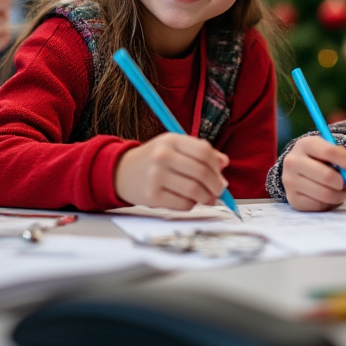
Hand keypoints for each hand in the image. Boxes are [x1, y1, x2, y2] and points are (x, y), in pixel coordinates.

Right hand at [115, 133, 229, 210]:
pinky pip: (183, 204)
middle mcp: (162, 156)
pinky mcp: (152, 196)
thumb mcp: (174, 147)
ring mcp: (156, 176)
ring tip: (208, 198)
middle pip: (201, 172)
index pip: (204, 151)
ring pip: (194, 190)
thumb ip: (199, 152)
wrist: (121, 172)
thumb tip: (224, 162)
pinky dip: (191, 205)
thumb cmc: (153, 159)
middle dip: (216, 184)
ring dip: (207, 197)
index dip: (216, 165)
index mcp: (171, 140)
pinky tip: (189, 201)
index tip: (220, 174)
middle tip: (219, 190)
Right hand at [281, 135, 345, 211]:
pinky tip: (327, 197)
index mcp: (304, 144)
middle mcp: (292, 162)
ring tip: (340, 191)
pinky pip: (319, 206)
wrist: (298, 169)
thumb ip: (342, 156)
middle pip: (326, 176)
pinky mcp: (293, 199)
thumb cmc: (318, 158)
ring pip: (325, 194)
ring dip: (339, 195)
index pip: (328, 151)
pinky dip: (328, 204)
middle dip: (343, 183)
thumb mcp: (329, 149)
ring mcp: (290, 182)